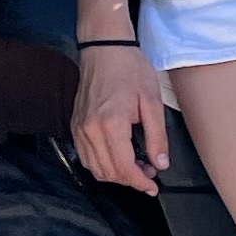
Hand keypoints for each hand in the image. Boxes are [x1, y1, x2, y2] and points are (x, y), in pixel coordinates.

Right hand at [70, 41, 167, 192]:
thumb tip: (160, 164)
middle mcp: (90, 130)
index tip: (153, 187)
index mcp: (111, 124)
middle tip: (149, 173)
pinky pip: (85, 156)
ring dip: (115, 174)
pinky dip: (101, 164)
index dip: (140, 183)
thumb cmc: (129, 69)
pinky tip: (117, 157)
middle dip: (130, 180)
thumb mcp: (152, 102)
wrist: (104, 48)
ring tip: (136, 166)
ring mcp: (79, 128)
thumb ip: (157, 137)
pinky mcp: (75, 125)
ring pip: (95, 168)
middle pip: (108, 172)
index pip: (124, 168)